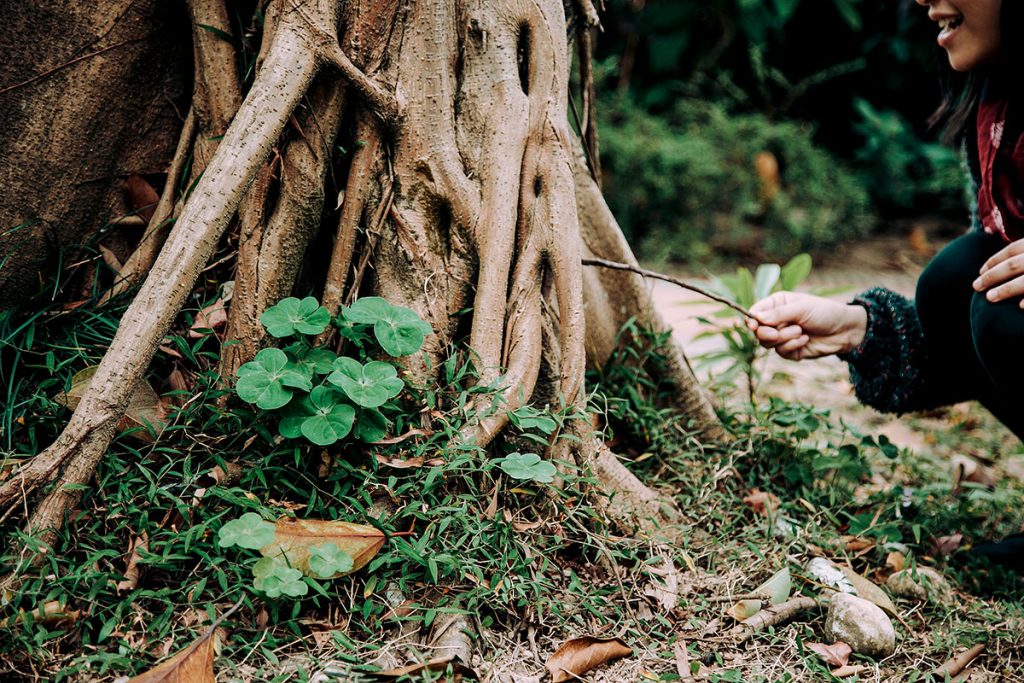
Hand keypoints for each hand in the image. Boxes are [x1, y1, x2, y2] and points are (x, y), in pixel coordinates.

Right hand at [746, 292, 866, 359]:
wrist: (846, 330)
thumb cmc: (825, 312)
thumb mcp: (801, 308)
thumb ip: (778, 314)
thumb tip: (757, 318)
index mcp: (777, 305)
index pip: (755, 312)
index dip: (751, 319)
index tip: (753, 325)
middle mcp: (777, 321)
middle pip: (758, 331)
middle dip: (767, 333)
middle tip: (776, 333)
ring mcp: (783, 336)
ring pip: (768, 343)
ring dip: (784, 338)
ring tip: (801, 331)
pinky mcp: (791, 350)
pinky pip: (781, 352)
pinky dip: (792, 346)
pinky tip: (805, 339)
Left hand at [974, 239, 1023, 305]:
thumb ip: (1022, 253)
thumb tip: (1003, 263)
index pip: (1013, 250)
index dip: (995, 260)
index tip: (980, 272)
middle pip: (1013, 265)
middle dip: (992, 276)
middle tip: (976, 286)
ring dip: (1006, 289)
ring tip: (989, 297)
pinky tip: (1019, 307)